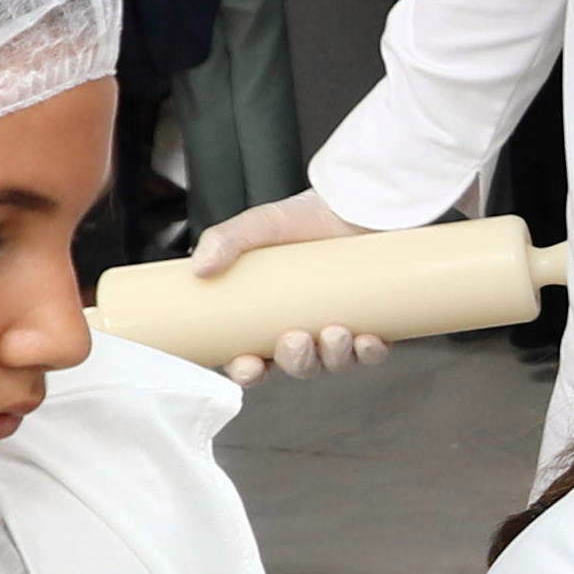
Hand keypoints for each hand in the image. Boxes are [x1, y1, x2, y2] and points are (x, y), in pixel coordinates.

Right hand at [185, 190, 383, 380]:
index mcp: (269, 319)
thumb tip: (199, 266)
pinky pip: (371, 353)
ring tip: (334, 332)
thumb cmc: (306, 217)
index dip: (249, 372)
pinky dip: (369, 352)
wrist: (356, 201)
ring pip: (333, 363)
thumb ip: (225, 239)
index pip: (253, 360)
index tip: (248, 366)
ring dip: (333, 357)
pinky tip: (367, 340)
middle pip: (297, 366)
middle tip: (295, 340)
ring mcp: (339, 329)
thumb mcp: (259, 225)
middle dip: (296, 362)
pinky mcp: (374, 322)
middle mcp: (304, 329)